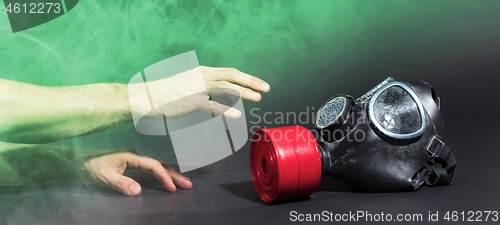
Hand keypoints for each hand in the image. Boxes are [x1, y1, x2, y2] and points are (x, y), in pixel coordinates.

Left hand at [81, 149, 191, 195]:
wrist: (77, 160)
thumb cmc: (89, 167)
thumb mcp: (103, 176)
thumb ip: (120, 183)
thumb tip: (138, 190)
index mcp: (131, 156)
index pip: (153, 166)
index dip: (164, 177)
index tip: (171, 188)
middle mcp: (135, 156)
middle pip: (160, 164)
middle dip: (175, 175)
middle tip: (188, 184)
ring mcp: (134, 160)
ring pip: (157, 166)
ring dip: (171, 174)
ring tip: (184, 182)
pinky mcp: (132, 165)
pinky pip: (151, 169)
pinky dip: (162, 175)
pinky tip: (167, 180)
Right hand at [129, 66, 269, 119]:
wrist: (149, 97)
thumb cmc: (170, 93)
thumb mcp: (191, 84)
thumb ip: (208, 87)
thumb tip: (225, 94)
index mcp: (203, 72)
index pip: (230, 72)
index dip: (247, 78)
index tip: (261, 84)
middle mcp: (202, 76)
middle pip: (232, 76)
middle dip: (251, 81)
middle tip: (267, 88)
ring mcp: (197, 88)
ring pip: (225, 88)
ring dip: (243, 92)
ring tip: (257, 98)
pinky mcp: (191, 101)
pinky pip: (211, 105)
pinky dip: (225, 109)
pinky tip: (236, 115)